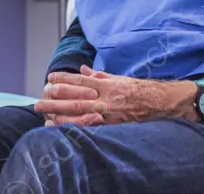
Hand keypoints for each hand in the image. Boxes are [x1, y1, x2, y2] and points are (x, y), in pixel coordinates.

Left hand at [35, 66, 197, 125]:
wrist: (165, 102)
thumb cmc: (142, 90)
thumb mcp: (120, 79)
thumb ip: (100, 75)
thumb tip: (82, 70)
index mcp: (107, 84)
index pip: (80, 81)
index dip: (63, 80)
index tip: (49, 79)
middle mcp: (107, 97)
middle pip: (76, 99)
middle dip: (56, 101)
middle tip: (38, 102)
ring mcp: (111, 112)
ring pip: (82, 114)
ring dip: (63, 117)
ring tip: (47, 118)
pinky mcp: (117, 125)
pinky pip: (96, 128)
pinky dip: (81, 129)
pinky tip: (68, 131)